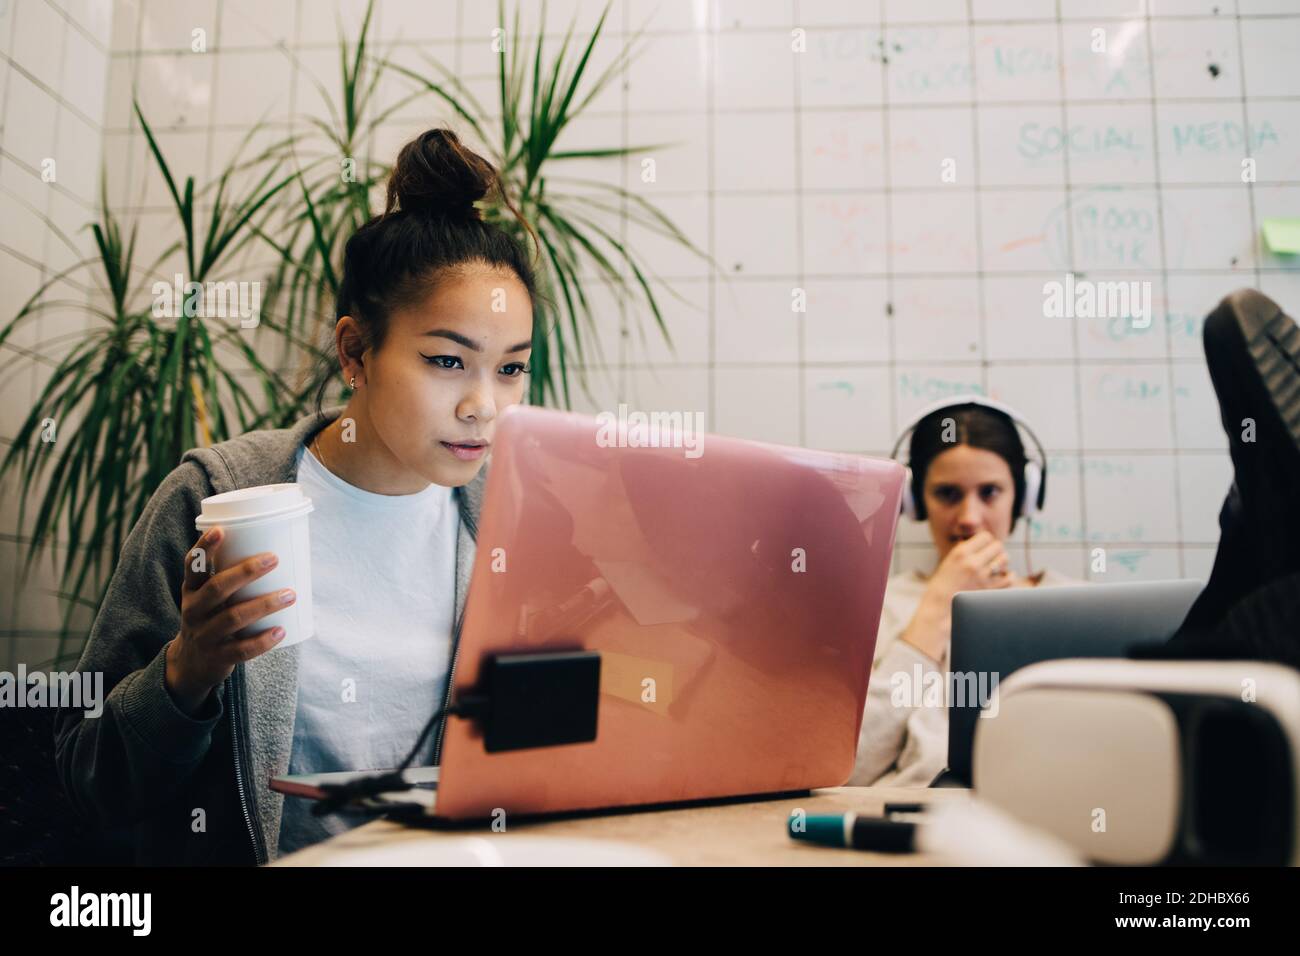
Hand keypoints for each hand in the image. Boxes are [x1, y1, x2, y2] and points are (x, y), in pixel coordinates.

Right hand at [164, 526, 294, 715]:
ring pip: (233, 618)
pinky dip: (263, 640)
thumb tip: (277, 545)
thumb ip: (230, 576)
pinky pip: (242, 649)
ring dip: (264, 604)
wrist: (191, 664)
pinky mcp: (218, 657)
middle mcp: (194, 611)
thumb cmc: (210, 618)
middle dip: (246, 572)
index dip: (204, 548)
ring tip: (290, 594)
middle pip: (217, 589)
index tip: (220, 530)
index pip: (193, 566)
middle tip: (274, 559)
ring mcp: (205, 635)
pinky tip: (281, 630)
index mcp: (191, 591)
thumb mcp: (208, 597)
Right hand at [923, 530, 1014, 607]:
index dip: (987, 541)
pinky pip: (1008, 578)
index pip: (986, 536)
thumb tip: (981, 540)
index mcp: (961, 552)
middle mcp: (972, 562)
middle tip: (991, 556)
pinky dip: (1009, 575)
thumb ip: (965, 549)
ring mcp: (981, 576)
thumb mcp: (950, 560)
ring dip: (1002, 561)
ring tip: (997, 565)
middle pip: (998, 546)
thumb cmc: (943, 582)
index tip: (984, 547)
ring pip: (1004, 559)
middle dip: (996, 550)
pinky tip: (1005, 575)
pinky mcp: (988, 590)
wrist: (938, 604)